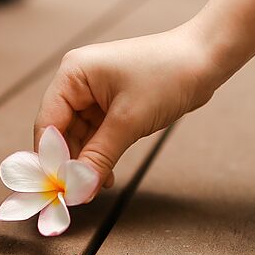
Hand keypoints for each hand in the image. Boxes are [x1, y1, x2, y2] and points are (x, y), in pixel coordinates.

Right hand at [34, 24, 217, 193]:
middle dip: (70, 164)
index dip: (50, 158)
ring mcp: (93, 93)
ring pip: (78, 138)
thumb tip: (77, 189)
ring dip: (86, 163)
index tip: (58, 189)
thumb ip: (98, 157)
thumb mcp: (129, 121)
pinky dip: (99, 156)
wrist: (205, 60)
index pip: (48, 123)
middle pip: (60, 132)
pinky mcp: (110, 104)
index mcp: (73, 74)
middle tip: (78, 194)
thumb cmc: (167, 76)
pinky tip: (107, 176)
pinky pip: (96, 136)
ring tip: (94, 188)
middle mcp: (77, 81)